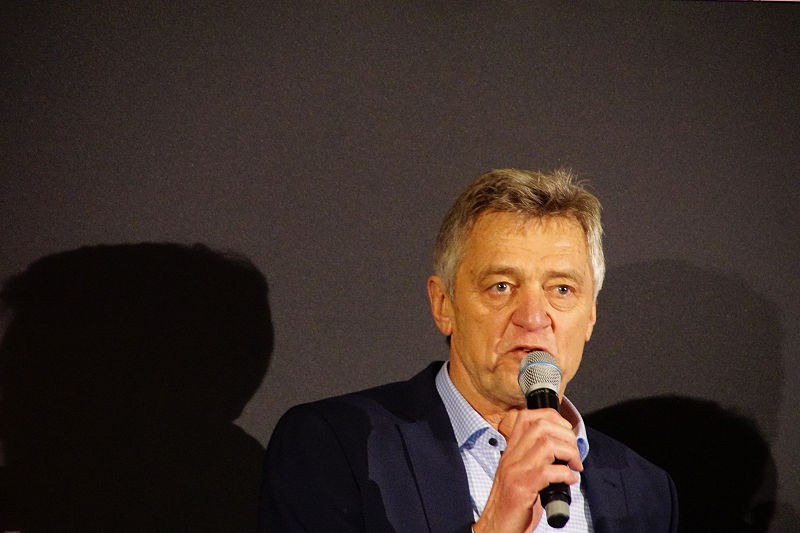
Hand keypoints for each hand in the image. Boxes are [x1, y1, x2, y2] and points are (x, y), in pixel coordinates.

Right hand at [473, 408, 582, 532]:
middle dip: (566, 435)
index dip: (552, 417)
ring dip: (569, 453)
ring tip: (575, 466)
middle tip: (574, 453)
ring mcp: (516, 471)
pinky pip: (549, 472)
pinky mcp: (522, 489)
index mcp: (511, 450)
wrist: (497, 526)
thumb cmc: (513, 503)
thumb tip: (564, 448)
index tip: (566, 432)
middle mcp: (512, 457)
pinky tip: (570, 481)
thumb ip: (535, 458)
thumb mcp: (521, 473)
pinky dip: (566, 474)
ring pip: (547, 444)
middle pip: (541, 426)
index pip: (528, 417)